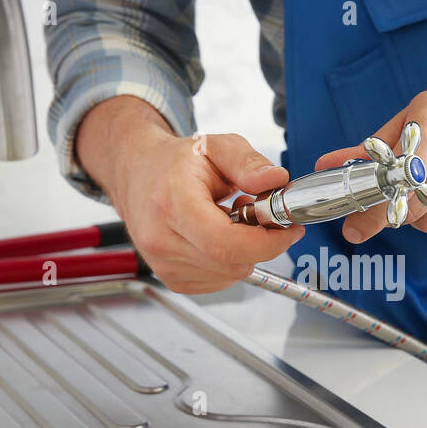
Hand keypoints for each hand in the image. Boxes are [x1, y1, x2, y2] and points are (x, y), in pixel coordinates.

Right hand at [77, 97, 302, 292]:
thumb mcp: (216, 146)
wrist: (138, 175)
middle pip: (232, 262)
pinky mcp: (172, 278)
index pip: (226, 243)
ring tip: (232, 220)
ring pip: (230, 274)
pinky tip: (219, 236)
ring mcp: (163, 264)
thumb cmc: (174, 163)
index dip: (267, 242)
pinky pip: (219, 281)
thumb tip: (274, 180)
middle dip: (260, 243)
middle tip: (260, 215)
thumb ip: (247, 162)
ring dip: (244, 252)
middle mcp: (162, 240)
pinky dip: (230, 262)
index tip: (288, 229)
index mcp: (172, 204)